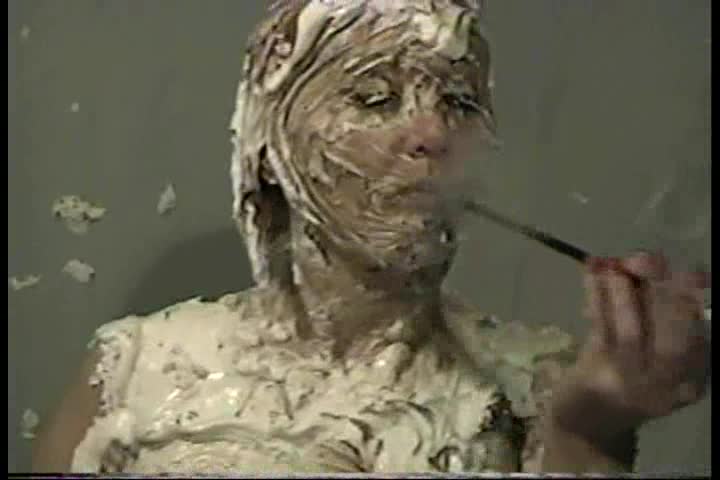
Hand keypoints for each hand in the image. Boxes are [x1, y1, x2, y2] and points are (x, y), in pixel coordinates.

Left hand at [550, 252, 710, 441]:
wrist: (584, 424)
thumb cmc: (623, 377)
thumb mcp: (650, 353)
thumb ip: (654, 311)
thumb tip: (646, 261)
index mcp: (691, 379)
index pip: (700, 339)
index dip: (695, 299)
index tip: (693, 271)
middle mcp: (668, 385)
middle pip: (676, 339)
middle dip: (667, 294)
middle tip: (650, 261)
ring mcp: (631, 383)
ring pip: (633, 332)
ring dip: (623, 292)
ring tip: (613, 264)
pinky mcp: (596, 376)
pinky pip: (599, 329)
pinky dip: (596, 295)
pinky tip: (590, 270)